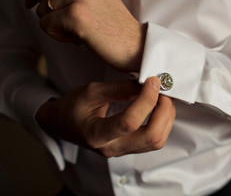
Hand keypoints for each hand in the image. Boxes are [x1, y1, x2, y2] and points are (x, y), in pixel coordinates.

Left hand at [26, 0, 144, 71]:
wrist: (135, 45)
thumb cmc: (116, 28)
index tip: (31, 2)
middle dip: (51, 16)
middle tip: (73, 28)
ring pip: (42, 12)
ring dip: (56, 27)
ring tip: (79, 33)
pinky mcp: (76, 15)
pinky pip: (47, 25)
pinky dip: (58, 37)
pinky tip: (78, 40)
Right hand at [35, 77, 175, 156]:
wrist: (61, 123)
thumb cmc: (71, 107)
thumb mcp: (92, 91)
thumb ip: (120, 89)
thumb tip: (147, 83)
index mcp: (96, 135)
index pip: (129, 122)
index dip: (146, 100)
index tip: (153, 82)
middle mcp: (111, 148)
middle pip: (151, 137)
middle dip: (163, 112)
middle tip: (163, 91)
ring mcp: (122, 151)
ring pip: (156, 141)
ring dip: (166, 118)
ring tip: (163, 97)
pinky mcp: (129, 148)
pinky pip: (153, 141)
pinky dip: (162, 123)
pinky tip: (159, 107)